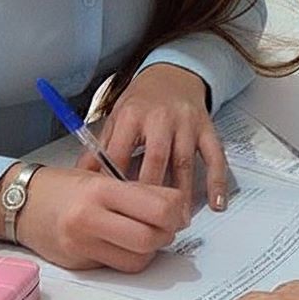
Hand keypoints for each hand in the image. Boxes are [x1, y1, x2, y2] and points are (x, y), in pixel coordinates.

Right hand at [14, 165, 188, 271]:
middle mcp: (90, 219)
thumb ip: (143, 192)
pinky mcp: (79, 265)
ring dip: (150, 250)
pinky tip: (124, 243)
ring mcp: (82, 246)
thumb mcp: (105, 177)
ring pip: (138, 260)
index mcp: (101, 191)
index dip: (177, 212)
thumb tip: (179, 209)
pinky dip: (130, 257)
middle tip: (166, 226)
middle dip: (167, 234)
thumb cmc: (67, 187)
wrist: (23, 204)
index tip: (178, 211)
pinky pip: (118, 267)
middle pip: (150, 238)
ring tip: (145, 234)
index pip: (158, 208)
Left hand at [77, 63, 229, 210]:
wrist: (173, 74)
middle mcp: (160, 118)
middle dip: (152, 193)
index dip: (115, 183)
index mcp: (132, 115)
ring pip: (184, 162)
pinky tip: (217, 203)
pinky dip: (217, 181)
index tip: (114, 209)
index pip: (120, 153)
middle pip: (155, 159)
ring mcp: (186, 123)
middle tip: (149, 224)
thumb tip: (81, 179)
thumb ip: (101, 148)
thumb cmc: (141, 102)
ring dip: (182, 195)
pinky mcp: (207, 128)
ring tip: (178, 222)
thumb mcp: (116, 117)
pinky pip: (215, 157)